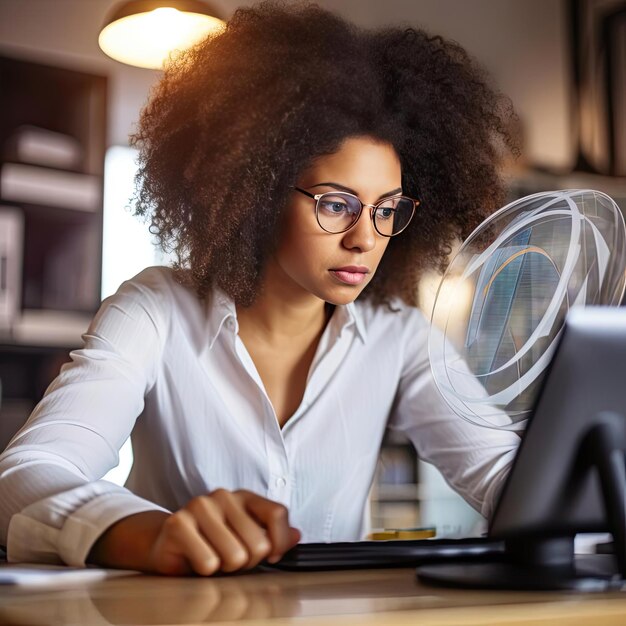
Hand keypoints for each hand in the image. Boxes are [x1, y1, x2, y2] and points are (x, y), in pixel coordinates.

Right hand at [88, 489, 300, 575]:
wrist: (167, 543)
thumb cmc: (211, 541)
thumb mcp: (246, 538)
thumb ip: (274, 536)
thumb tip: (296, 536)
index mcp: (244, 496)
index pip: (277, 513)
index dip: (279, 543)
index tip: (271, 556)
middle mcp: (224, 495)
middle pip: (259, 543)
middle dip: (247, 562)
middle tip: (230, 558)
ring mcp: (200, 506)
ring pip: (235, 556)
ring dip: (225, 568)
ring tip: (213, 558)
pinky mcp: (178, 523)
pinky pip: (208, 562)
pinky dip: (204, 570)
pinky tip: (196, 560)